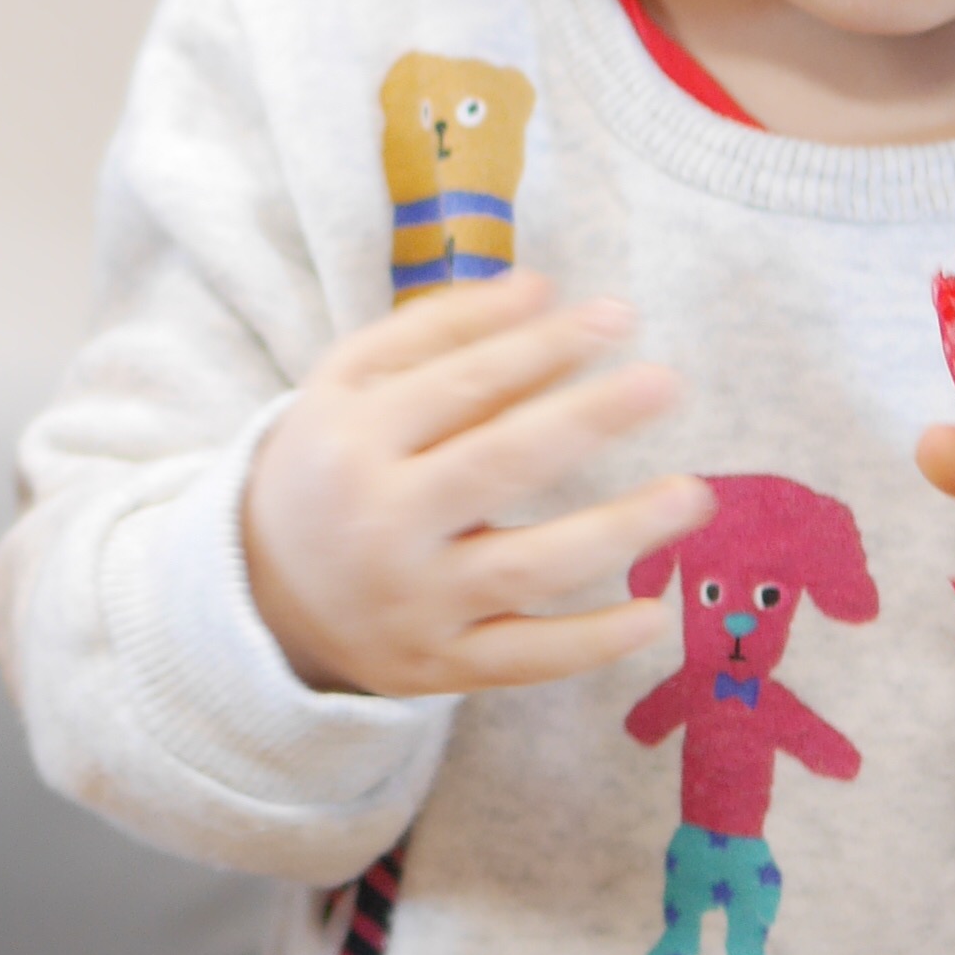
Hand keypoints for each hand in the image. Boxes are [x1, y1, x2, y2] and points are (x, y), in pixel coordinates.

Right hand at [239, 271, 703, 700]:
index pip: (464, 384)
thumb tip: (543, 288)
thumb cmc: (330, 465)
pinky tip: (653, 614)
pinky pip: (524, 658)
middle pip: (500, 464)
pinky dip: (590, 644)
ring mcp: (413, 601)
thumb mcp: (350, 383)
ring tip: (692, 495)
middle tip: (665, 382)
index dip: (546, 346)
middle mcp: (382, 522)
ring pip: (526, 566)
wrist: (262, 592)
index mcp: (355, 439)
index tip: (620, 317)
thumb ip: (440, 328)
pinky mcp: (438, 666)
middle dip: (587, 419)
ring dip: (617, 531)